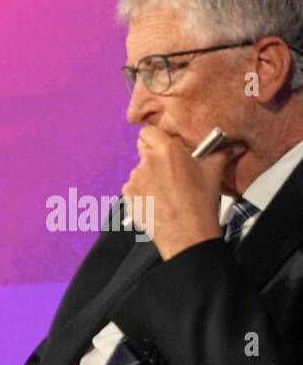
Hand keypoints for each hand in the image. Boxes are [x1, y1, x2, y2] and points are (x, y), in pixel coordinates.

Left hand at [122, 125, 243, 259]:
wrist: (186, 232)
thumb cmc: (201, 200)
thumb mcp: (213, 172)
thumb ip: (221, 154)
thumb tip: (236, 146)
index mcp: (167, 150)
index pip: (147, 132)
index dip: (155, 138)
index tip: (163, 146)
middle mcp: (147, 162)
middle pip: (143, 151)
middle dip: (154, 157)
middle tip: (169, 170)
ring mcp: (134, 179)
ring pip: (139, 171)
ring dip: (149, 176)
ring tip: (166, 191)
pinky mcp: (128, 196)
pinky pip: (133, 188)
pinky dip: (141, 192)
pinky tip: (156, 201)